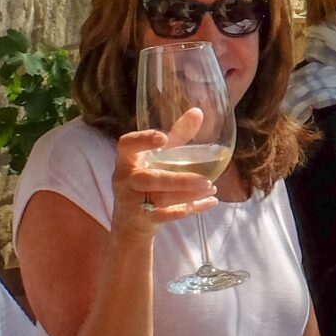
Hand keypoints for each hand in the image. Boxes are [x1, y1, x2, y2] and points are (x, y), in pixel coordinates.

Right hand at [114, 111, 216, 234]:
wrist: (129, 223)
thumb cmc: (146, 180)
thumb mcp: (157, 157)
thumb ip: (176, 136)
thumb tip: (198, 112)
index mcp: (126, 160)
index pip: (126, 145)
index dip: (142, 140)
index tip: (163, 138)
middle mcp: (125, 180)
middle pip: (149, 180)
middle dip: (179, 181)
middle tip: (206, 180)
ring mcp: (131, 203)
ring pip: (160, 200)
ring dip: (188, 195)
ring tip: (211, 187)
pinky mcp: (142, 220)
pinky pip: (168, 215)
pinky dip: (191, 209)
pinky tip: (211, 202)